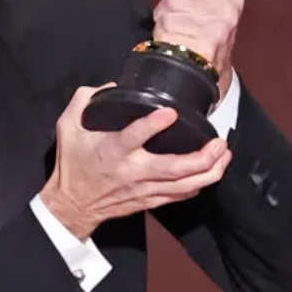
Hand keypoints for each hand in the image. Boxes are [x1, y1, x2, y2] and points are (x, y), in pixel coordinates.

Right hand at [38, 85, 232, 238]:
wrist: (72, 205)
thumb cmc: (73, 163)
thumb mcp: (68, 125)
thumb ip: (86, 100)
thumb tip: (111, 86)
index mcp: (111, 150)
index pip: (134, 137)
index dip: (152, 125)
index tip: (170, 112)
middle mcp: (132, 171)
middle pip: (173, 168)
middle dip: (201, 158)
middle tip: (219, 143)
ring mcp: (143, 188)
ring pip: (183, 185)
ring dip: (209, 172)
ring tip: (224, 155)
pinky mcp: (149, 200)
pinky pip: (180, 195)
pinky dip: (199, 185)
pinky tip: (211, 173)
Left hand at [151, 0, 243, 100]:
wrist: (201, 74)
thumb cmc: (204, 42)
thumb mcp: (205, 6)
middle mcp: (224, 8)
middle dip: (173, 4)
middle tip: (182, 21)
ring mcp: (210, 23)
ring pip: (169, 6)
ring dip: (167, 19)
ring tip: (179, 33)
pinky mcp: (194, 37)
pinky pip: (165, 23)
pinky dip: (163, 33)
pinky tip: (174, 43)